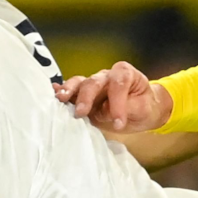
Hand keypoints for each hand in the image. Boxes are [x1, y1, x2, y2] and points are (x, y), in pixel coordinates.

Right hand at [57, 61, 171, 132]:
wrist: (142, 110)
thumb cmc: (144, 106)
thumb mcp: (144, 109)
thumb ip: (126, 108)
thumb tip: (105, 111)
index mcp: (125, 74)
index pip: (119, 84)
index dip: (117, 103)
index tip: (119, 122)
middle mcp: (107, 76)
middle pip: (94, 82)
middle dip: (87, 96)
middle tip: (81, 112)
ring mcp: (93, 85)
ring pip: (79, 83)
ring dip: (69, 91)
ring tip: (61, 99)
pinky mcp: (83, 96)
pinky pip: (71, 91)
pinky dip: (61, 91)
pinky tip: (53, 93)